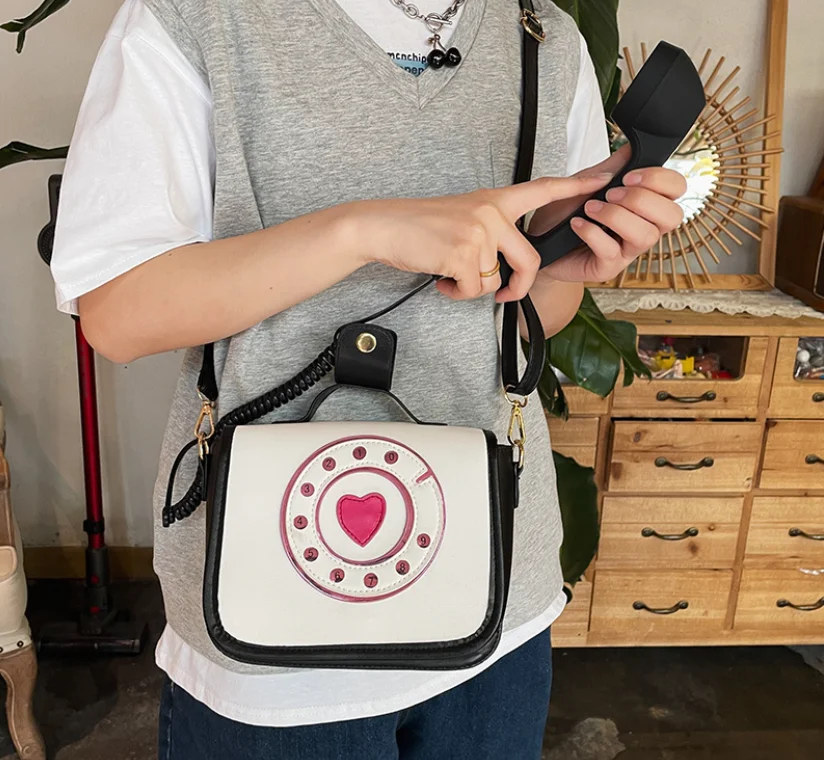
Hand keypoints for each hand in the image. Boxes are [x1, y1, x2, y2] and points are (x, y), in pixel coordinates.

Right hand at [353, 174, 612, 301]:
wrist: (383, 227)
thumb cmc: (420, 227)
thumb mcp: (463, 217)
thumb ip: (491, 231)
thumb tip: (503, 268)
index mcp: (495, 200)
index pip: (543, 190)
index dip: (577, 185)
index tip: (607, 176)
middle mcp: (492, 212)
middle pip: (529, 261)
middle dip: (517, 286)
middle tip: (503, 293)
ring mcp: (479, 231)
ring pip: (496, 280)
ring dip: (473, 288)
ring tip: (449, 275)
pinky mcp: (464, 253)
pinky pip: (475, 290)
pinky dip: (456, 293)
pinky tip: (441, 280)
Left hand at [532, 145, 687, 282]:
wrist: (536, 240)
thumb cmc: (561, 215)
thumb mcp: (584, 183)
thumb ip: (609, 168)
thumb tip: (631, 148)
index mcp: (642, 205)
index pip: (676, 190)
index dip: (660, 179)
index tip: (630, 176)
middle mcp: (640, 228)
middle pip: (673, 216)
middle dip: (643, 199)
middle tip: (611, 193)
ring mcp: (626, 250)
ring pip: (646, 236)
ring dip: (617, 216)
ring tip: (591, 208)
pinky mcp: (607, 268)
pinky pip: (611, 251)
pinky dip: (593, 232)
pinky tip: (577, 224)